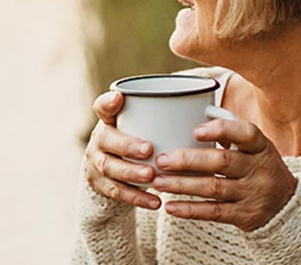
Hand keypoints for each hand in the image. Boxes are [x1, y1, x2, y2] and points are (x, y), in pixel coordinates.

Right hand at [83, 91, 161, 209]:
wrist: (115, 168)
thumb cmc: (137, 140)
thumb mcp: (144, 126)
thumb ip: (163, 118)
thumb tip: (205, 110)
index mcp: (109, 120)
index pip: (102, 106)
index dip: (108, 103)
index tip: (119, 98)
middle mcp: (99, 139)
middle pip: (106, 140)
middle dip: (127, 145)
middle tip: (149, 150)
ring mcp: (95, 163)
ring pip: (109, 168)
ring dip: (131, 173)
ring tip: (152, 178)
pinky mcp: (99, 184)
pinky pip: (116, 192)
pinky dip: (136, 197)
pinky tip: (155, 201)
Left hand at [150, 119, 297, 231]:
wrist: (286, 205)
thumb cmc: (259, 168)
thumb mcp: (255, 149)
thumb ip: (231, 134)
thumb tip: (196, 117)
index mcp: (261, 147)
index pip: (246, 133)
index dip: (222, 130)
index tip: (195, 130)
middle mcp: (259, 169)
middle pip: (222, 162)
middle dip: (188, 160)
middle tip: (161, 160)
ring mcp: (252, 193)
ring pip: (213, 188)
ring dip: (182, 185)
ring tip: (158, 182)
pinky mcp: (245, 215)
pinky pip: (214, 212)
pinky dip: (190, 209)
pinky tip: (170, 206)